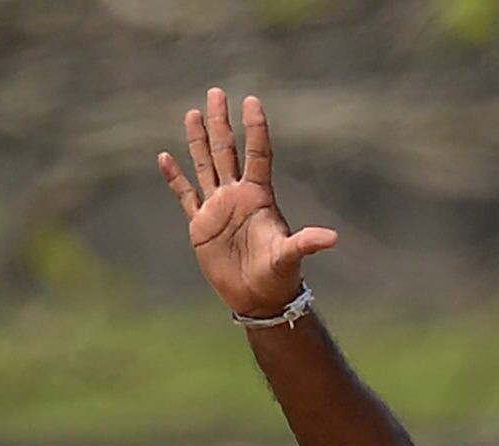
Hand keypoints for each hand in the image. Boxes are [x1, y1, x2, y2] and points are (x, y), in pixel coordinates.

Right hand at [158, 89, 337, 320]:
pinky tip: (165, 157)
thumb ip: (306, 243)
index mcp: (259, 197)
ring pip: (206, 165)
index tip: (251, 101)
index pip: (258, 154)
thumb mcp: (290, 258)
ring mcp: (218, 208)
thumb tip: (333, 239)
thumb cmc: (278, 277)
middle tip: (216, 92)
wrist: (258, 299)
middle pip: (227, 151)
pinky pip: (186, 195)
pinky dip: (175, 178)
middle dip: (221, 123)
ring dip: (199, 140)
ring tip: (193, 113)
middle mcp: (237, 196)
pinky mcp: (201, 225)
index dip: (255, 128)